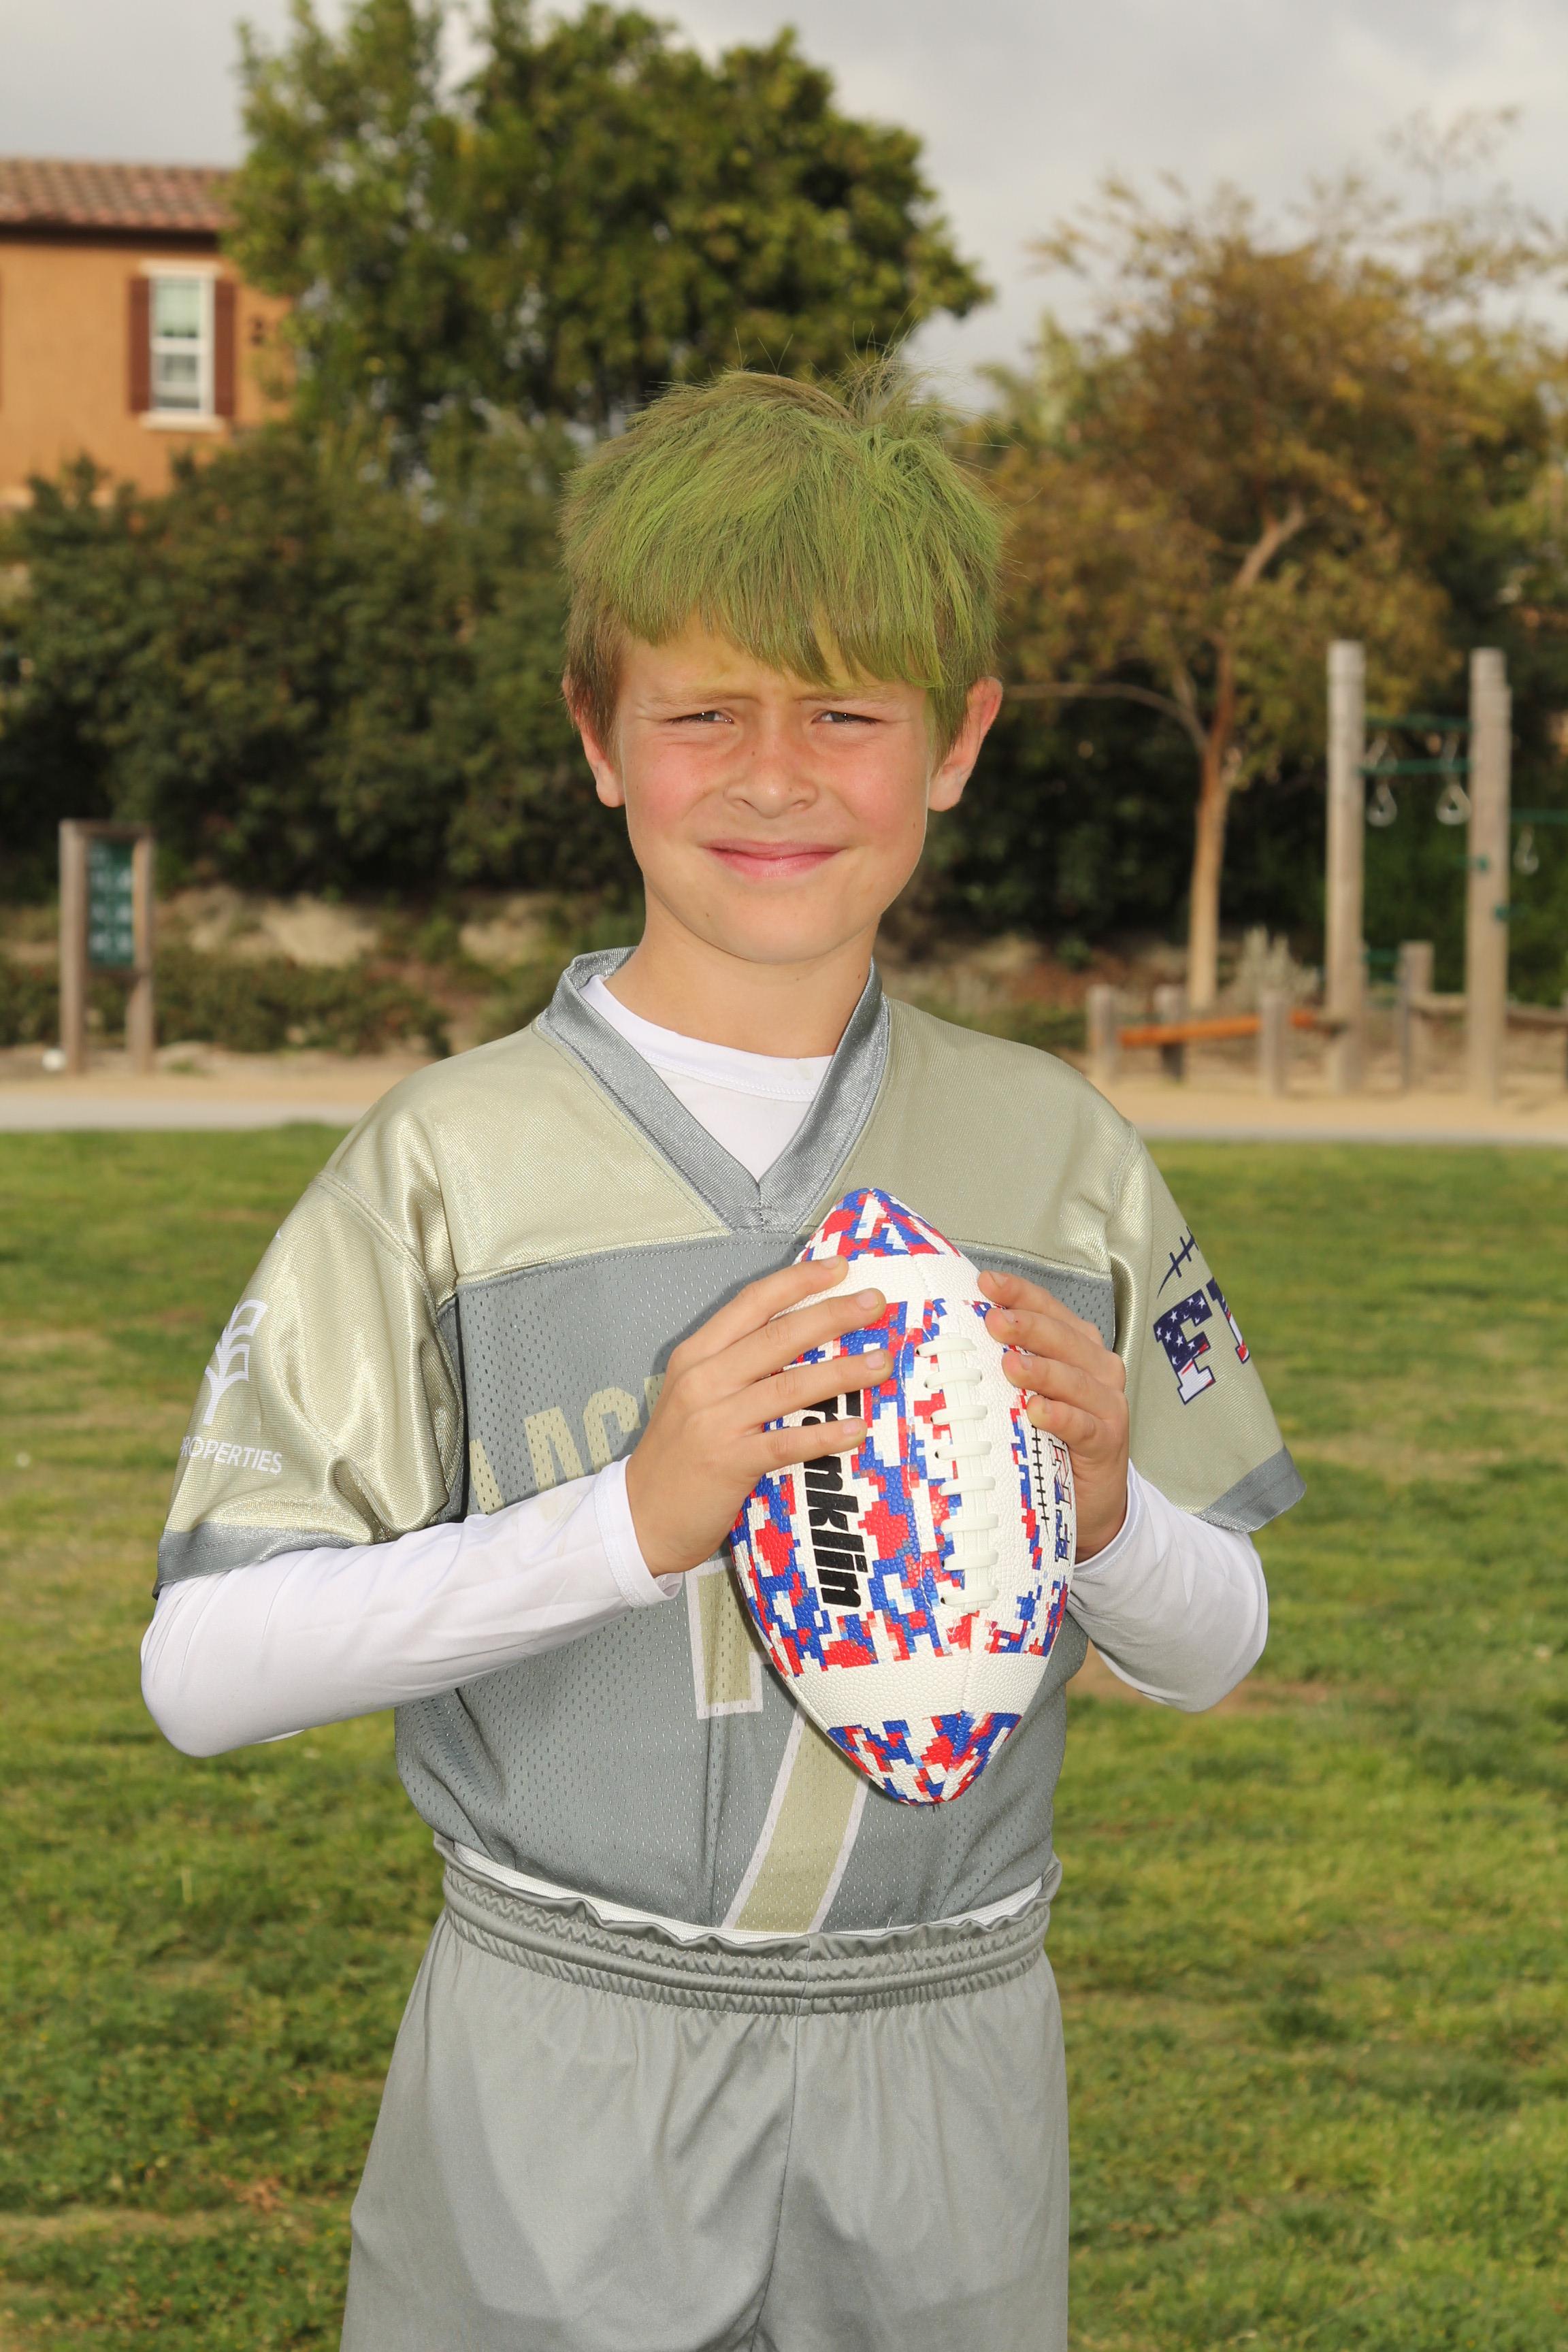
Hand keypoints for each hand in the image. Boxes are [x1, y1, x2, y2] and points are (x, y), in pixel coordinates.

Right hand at [625, 1260, 889, 1578]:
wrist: (641, 1516)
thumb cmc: (680, 1453)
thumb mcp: (697, 1395)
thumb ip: (739, 1365)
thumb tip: (805, 1338)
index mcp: (697, 1355)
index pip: (752, 1303)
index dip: (798, 1281)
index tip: (840, 1266)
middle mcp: (704, 1380)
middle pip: (777, 1336)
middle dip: (832, 1315)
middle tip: (876, 1303)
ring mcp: (715, 1421)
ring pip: (788, 1386)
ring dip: (841, 1372)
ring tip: (881, 1362)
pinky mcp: (728, 1463)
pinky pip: (785, 1443)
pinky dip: (824, 1435)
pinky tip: (857, 1429)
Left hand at [979, 1269, 1129, 1560]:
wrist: (1092, 1498)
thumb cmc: (1052, 1436)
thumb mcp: (1029, 1392)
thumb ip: (1008, 1361)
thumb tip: (954, 1332)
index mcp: (1078, 1347)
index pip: (1049, 1309)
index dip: (1020, 1294)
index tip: (986, 1284)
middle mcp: (1097, 1369)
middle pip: (1063, 1338)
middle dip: (1028, 1326)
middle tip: (994, 1322)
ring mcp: (1107, 1404)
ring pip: (1074, 1378)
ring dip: (1042, 1370)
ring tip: (1010, 1365)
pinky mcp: (1107, 1441)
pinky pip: (1083, 1424)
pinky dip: (1061, 1415)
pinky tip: (1038, 1411)